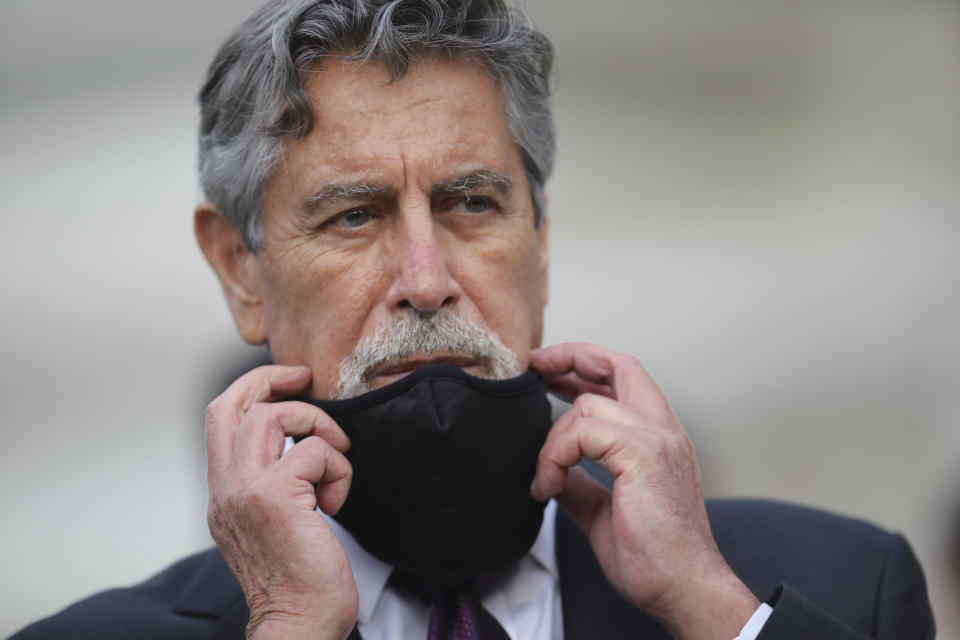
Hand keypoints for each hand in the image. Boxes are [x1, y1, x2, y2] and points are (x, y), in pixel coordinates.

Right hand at [205, 365, 357, 639]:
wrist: (298, 624)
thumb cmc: (298, 581)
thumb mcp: (272, 526)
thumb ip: (272, 487)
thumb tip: (301, 451)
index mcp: (224, 494)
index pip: (219, 420)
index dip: (250, 389)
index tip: (288, 383)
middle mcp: (226, 489)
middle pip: (235, 405)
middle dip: (272, 380)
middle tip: (306, 379)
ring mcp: (246, 491)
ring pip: (272, 415)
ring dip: (316, 425)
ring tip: (335, 457)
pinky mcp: (276, 497)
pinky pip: (315, 451)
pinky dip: (338, 467)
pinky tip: (336, 501)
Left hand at [529, 343, 758, 639]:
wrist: (685, 589)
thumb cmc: (656, 559)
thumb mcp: (604, 512)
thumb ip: (582, 485)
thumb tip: (554, 474)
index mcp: (659, 440)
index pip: (626, 378)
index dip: (585, 365)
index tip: (549, 371)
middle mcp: (663, 430)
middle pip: (619, 364)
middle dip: (571, 357)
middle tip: (535, 367)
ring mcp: (656, 439)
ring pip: (587, 405)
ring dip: (553, 439)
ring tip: (546, 479)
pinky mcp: (642, 455)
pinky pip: (581, 432)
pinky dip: (555, 456)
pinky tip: (550, 486)